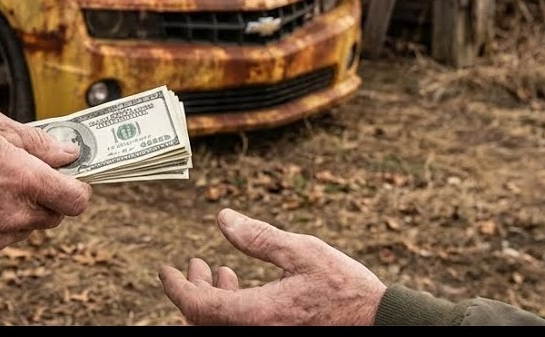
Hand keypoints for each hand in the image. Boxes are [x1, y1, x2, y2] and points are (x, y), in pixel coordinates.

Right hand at [0, 110, 91, 262]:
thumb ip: (37, 142)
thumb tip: (67, 153)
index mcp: (24, 180)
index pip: (77, 199)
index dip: (77, 186)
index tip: (69, 176)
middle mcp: (15, 214)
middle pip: (54, 215)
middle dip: (46, 195)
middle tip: (21, 173)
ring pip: (27, 226)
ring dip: (19, 209)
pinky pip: (2, 238)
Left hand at [159, 208, 386, 324]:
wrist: (379, 323)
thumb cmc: (346, 289)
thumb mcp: (302, 252)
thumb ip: (259, 238)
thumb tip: (223, 219)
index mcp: (256, 315)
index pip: (196, 307)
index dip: (176, 287)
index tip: (165, 270)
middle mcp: (254, 333)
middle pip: (204, 320)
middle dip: (194, 290)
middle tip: (196, 264)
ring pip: (221, 326)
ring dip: (213, 299)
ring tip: (221, 270)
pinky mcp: (276, 336)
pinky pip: (240, 328)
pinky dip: (232, 309)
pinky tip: (242, 285)